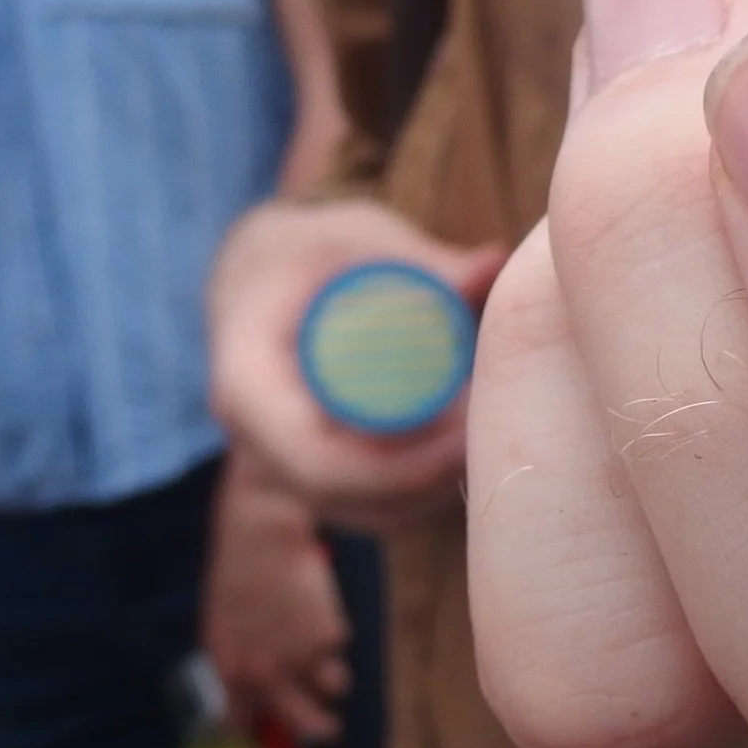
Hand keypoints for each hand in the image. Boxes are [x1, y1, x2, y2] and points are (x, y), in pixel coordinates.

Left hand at [202, 456, 350, 743]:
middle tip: (327, 727)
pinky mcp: (332, 633)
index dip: (253, 731)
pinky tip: (320, 608)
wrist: (262, 531)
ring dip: (332, 673)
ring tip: (323, 649)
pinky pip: (342, 645)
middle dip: (319, 729)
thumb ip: (236, 663)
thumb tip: (251, 692)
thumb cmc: (238, 572)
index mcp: (229, 672)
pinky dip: (336, 632)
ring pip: (335, 687)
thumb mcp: (222, 625)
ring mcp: (302, 656)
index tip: (265, 728)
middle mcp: (266, 674)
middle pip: (305, 726)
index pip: (237, 727)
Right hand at [207, 197, 505, 533]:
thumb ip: (422, 261)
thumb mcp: (355, 237)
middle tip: (499, 429)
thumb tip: (495, 262)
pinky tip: (475, 441)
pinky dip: (429, 485)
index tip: (466, 432)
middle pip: (350, 497)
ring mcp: (286, 468)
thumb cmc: (307, 250)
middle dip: (429, 476)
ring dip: (436, 485)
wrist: (262, 273)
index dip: (395, 465)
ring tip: (491, 429)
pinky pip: (377, 505)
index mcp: (248, 385)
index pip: (314, 461)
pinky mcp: (321, 475)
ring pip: (370, 511)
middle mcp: (257, 442)